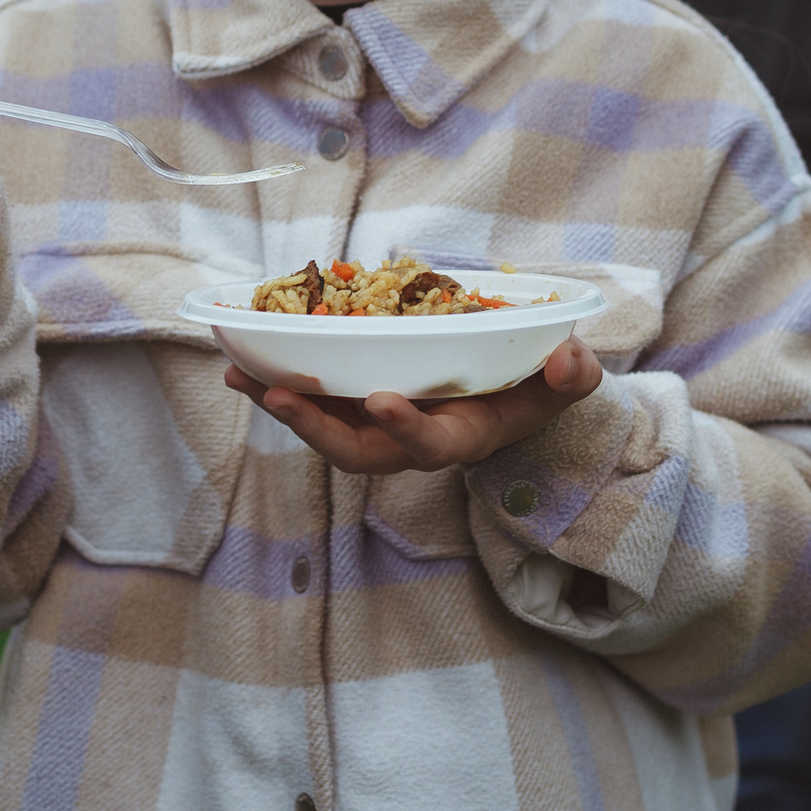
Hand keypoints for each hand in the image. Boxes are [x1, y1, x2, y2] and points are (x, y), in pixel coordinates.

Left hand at [224, 338, 604, 475]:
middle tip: (279, 397)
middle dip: (317, 428)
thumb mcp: (562, 386)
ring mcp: (381, 426)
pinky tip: (244, 358)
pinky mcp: (360, 403)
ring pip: (326, 428)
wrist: (509, 400)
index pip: (429, 446)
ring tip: (240, 377)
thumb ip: (570, 378)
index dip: (406, 428)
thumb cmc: (534, 392)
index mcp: (459, 438)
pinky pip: (318, 398)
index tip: (383, 399)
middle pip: (358, 451)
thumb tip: (570, 358)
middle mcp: (411, 440)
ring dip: (283, 405)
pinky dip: (282, 382)